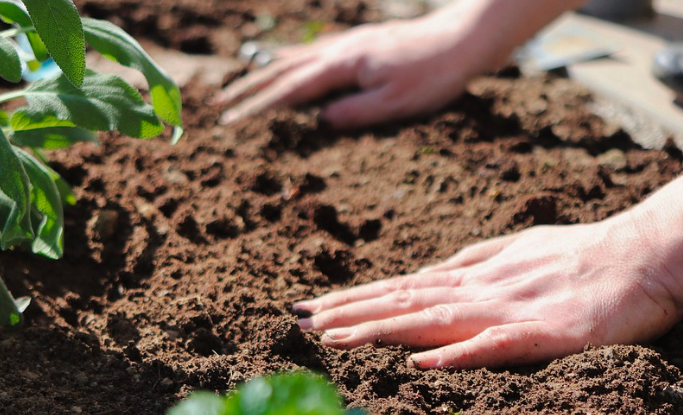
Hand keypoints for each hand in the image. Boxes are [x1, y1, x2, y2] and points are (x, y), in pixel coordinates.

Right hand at [212, 14, 488, 128]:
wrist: (464, 38)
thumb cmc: (434, 75)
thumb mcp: (396, 104)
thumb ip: (354, 113)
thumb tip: (319, 122)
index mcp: (343, 66)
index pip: (289, 90)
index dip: (257, 107)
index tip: (230, 121)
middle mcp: (340, 49)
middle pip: (283, 70)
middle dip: (248, 88)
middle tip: (218, 104)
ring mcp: (350, 43)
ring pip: (296, 58)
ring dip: (265, 73)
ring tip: (241, 84)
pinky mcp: (362, 42)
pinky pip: (315, 50)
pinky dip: (292, 58)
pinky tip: (288, 62)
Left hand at [292, 219, 682, 368]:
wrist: (649, 252)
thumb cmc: (585, 253)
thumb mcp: (519, 250)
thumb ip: (475, 262)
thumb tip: (431, 271)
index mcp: (477, 274)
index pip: (403, 287)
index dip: (355, 298)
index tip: (311, 307)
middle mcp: (483, 288)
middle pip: (405, 301)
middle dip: (350, 313)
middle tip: (299, 322)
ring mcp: (513, 309)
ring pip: (435, 320)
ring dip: (382, 329)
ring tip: (335, 338)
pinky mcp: (548, 333)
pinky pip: (497, 344)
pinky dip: (458, 354)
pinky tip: (423, 362)